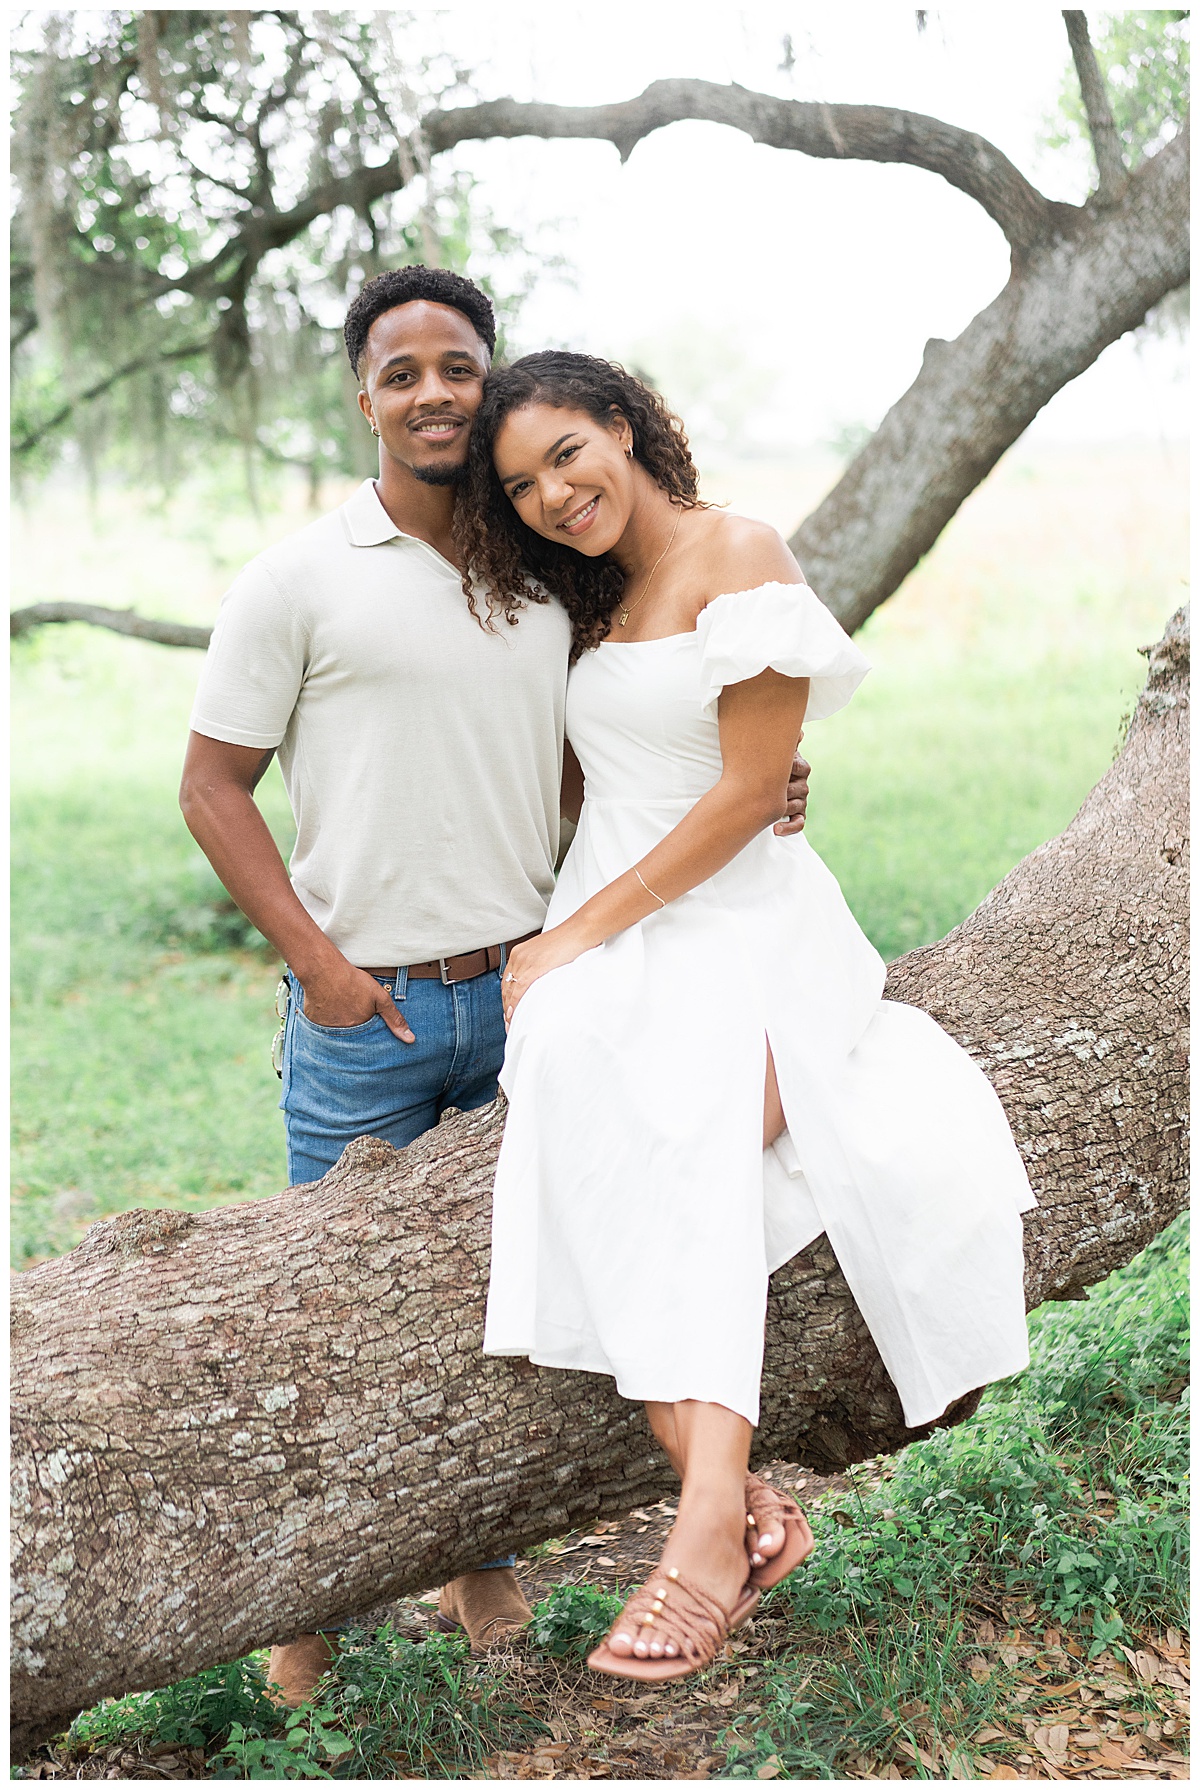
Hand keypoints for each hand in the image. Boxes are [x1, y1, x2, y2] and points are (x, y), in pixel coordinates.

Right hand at [301, 958, 415, 1041]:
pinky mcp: (312, 1023)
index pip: (367, 1042)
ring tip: (340, 1006)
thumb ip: (395, 1019)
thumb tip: (411, 1039)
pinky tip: (329, 1006)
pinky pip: (322, 1026)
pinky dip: (326, 1019)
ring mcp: (326, 1029)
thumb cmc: (353, 981)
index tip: (367, 1023)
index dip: (369, 1032)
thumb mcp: (380, 998)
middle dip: (354, 1028)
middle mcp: (342, 1035)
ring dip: (339, 1023)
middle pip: (351, 1038)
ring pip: (336, 1032)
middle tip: (351, 1010)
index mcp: (359, 1031)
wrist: (323, 970)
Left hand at [501, 926, 585, 1024]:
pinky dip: (515, 1004)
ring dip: (509, 1009)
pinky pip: (519, 990)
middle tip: (508, 1022)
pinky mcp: (534, 967)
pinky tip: (514, 1015)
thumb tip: (541, 980)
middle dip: (506, 1006)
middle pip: (506, 987)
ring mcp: (525, 961)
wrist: (579, 931)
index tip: (508, 1010)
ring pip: (510, 991)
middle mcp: (518, 956)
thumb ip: (540, 966)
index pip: (507, 980)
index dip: (506, 997)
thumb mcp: (547, 954)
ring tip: (511, 1024)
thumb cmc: (569, 941)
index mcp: (519, 953)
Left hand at [774, 739, 810, 836]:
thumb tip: (797, 730)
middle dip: (784, 790)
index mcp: (799, 766)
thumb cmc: (765, 762)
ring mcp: (801, 800)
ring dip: (783, 808)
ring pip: (797, 806)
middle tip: (767, 791)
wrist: (758, 782)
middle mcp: (802, 783)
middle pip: (800, 788)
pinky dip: (790, 827)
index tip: (774, 770)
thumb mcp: (774, 749)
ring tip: (768, 809)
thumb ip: (784, 739)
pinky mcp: (798, 814)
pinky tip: (776, 829)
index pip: (800, 766)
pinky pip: (799, 823)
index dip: (788, 769)